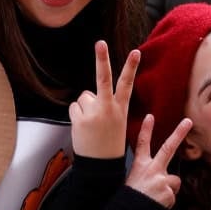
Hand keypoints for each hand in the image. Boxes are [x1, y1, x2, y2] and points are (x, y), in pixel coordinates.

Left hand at [69, 41, 139, 158]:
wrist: (101, 166)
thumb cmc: (108, 143)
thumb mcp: (116, 123)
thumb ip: (106, 105)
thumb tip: (88, 95)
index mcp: (120, 108)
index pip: (127, 84)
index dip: (131, 67)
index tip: (136, 51)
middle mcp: (108, 108)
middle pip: (104, 78)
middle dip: (102, 59)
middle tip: (100, 42)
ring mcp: (94, 113)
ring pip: (84, 97)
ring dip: (84, 108)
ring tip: (90, 124)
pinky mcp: (80, 119)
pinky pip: (74, 108)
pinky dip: (76, 116)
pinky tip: (83, 129)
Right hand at [125, 114, 190, 208]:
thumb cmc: (130, 198)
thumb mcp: (133, 180)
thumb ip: (147, 174)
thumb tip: (160, 176)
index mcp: (140, 166)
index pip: (142, 143)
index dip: (147, 129)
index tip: (150, 117)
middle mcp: (152, 170)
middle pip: (167, 147)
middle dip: (178, 133)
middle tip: (188, 121)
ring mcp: (162, 180)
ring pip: (174, 181)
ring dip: (168, 188)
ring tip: (156, 196)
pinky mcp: (169, 192)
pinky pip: (173, 195)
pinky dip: (167, 200)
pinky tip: (158, 203)